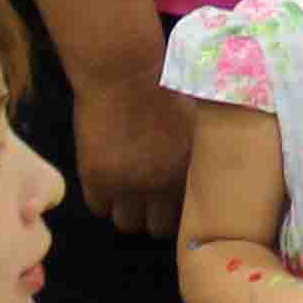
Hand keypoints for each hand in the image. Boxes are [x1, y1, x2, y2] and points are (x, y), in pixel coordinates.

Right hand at [74, 71, 198, 235]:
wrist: (124, 74)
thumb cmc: (164, 86)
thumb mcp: (196, 122)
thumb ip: (200, 152)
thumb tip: (204, 170)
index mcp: (190, 171)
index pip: (188, 216)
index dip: (179, 212)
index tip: (173, 205)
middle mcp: (162, 185)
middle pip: (157, 228)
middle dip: (154, 217)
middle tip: (149, 203)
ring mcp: (128, 185)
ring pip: (127, 223)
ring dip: (127, 212)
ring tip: (125, 195)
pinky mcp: (98, 179)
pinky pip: (98, 208)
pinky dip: (102, 200)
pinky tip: (105, 183)